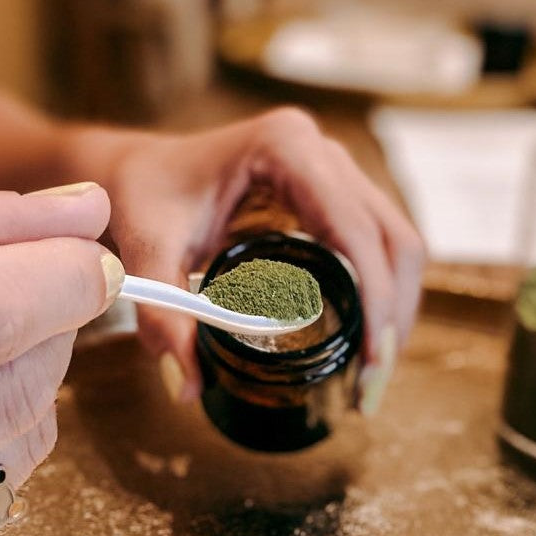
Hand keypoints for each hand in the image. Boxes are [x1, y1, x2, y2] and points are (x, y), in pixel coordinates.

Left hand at [91, 108, 425, 407]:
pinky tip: (366, 343)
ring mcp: (336, 171)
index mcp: (285, 148)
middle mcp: (323, 152)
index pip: (355, 231)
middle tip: (373, 386)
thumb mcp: (147, 251)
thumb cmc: (143, 195)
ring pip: (397, 244)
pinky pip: (379, 246)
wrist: (137, 168)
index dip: (376, 300)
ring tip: (373, 375)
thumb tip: (188, 387)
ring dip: (395, 310)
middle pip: (394, 239)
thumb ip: (163, 316)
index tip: (372, 363)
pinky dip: (382, 296)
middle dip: (394, 316)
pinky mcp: (337, 195)